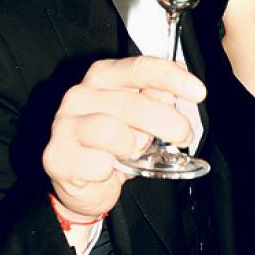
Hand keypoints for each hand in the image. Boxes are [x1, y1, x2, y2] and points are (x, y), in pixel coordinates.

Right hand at [42, 56, 205, 217]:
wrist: (83, 185)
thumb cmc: (113, 147)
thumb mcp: (141, 120)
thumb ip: (157, 102)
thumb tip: (174, 95)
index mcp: (103, 77)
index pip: (140, 68)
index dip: (172, 78)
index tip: (198, 92)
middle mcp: (80, 95)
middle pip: (135, 104)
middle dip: (168, 123)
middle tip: (182, 137)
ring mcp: (65, 125)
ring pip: (115, 133)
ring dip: (134, 148)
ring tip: (134, 153)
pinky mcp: (57, 156)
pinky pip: (98, 164)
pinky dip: (112, 171)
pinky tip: (108, 169)